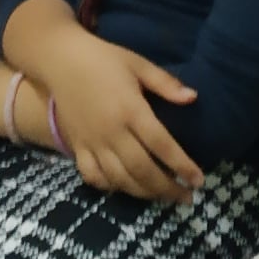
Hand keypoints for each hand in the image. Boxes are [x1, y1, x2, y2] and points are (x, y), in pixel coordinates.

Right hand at [49, 33, 203, 203]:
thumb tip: (193, 98)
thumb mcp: (138, 64)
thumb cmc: (104, 59)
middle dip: (166, 189)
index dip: (182, 166)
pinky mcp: (77, 146)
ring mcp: (92, 142)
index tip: (198, 181)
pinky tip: (125, 187)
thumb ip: (166, 83)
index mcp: (131, 110)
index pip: (162, 145)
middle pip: (142, 170)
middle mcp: (112, 131)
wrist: (60, 60)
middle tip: (186, 199)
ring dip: (143, 193)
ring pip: (119, 178)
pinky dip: (110, 187)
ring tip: (162, 197)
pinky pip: (93, 176)